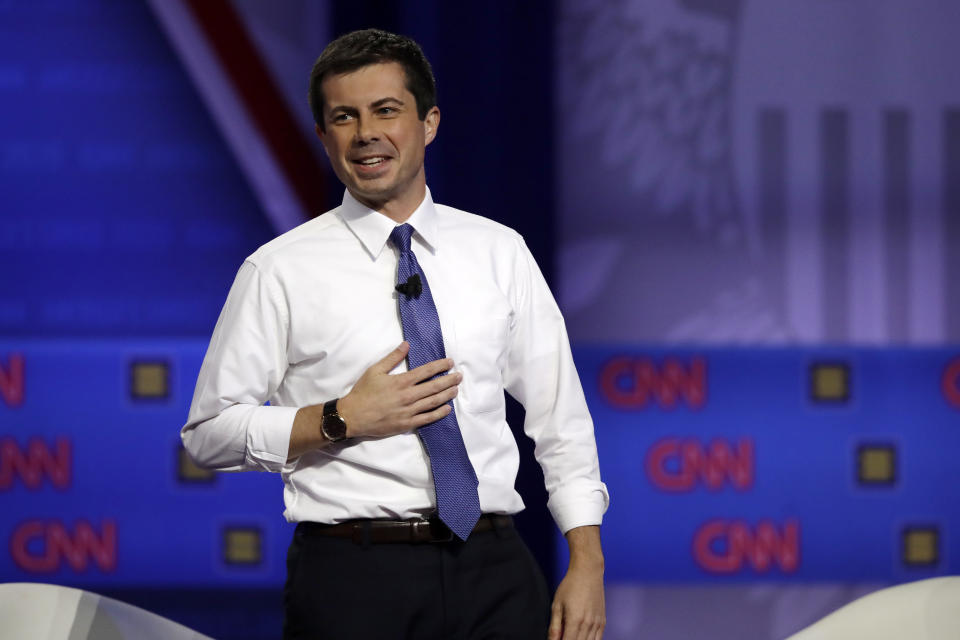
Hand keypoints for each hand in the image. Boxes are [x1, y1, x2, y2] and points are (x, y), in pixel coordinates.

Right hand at [338, 341, 459, 437]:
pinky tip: (447, 409)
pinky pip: (427, 419)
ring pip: (433, 402)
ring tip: (456, 389)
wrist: (352, 416)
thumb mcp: (375, 370)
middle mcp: (408, 396)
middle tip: (459, 376)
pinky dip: (439, 413)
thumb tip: (407, 345)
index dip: (440, 366)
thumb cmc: (363, 392)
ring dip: (447, 395)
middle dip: (449, 380)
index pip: (426, 371)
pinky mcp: (406, 424)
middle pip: (434, 387)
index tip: (450, 362)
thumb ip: (393, 358)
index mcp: (401, 381)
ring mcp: (409, 411)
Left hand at [549, 526, 604, 639]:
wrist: (588, 572)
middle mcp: (588, 624)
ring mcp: (597, 623)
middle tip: (562, 637)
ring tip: (571, 635)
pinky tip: (580, 636)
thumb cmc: (569, 586)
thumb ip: (554, 627)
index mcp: (575, 620)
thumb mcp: (557, 605)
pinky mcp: (602, 622)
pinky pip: (597, 639)